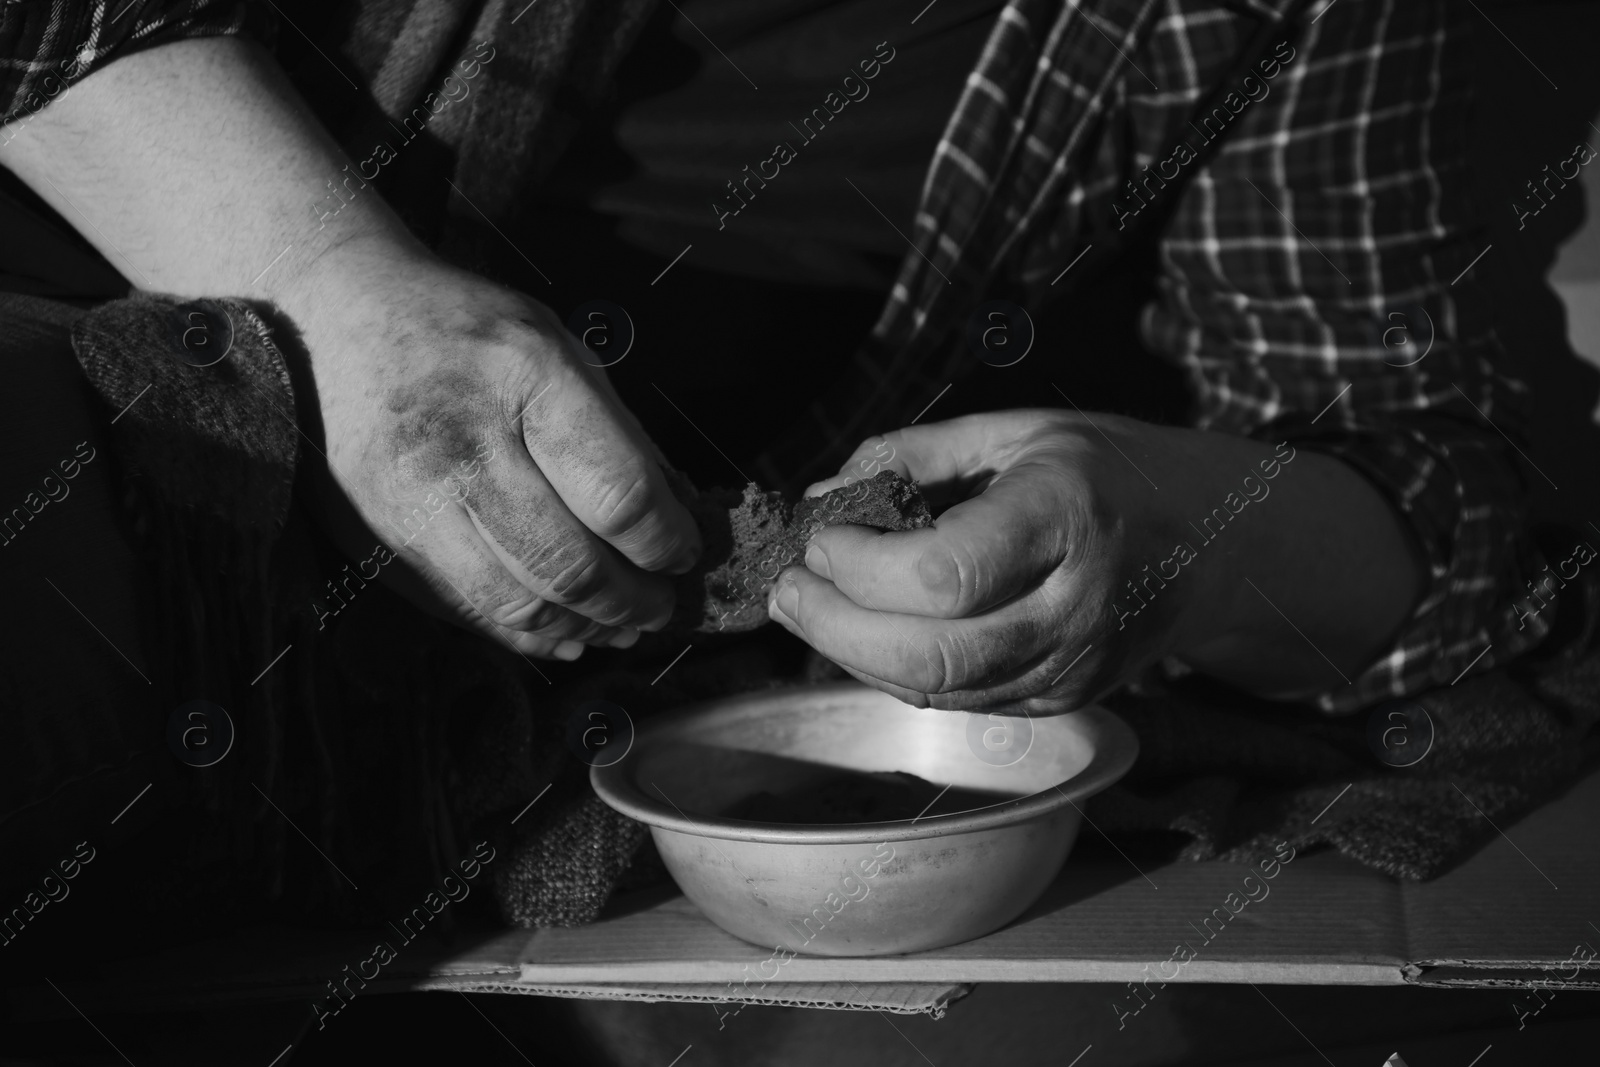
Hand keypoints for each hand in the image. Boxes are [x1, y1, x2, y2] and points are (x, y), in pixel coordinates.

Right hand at [289, 236, 701, 659]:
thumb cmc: (465, 330)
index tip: (685, 553)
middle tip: (661, 607)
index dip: (666, 541)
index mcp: (525, 377)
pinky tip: (563, 630)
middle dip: (633, 602)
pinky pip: (465, 610)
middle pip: (569, 564)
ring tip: (619, 626)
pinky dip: (525, 633)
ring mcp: (411, 498)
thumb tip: (676, 518)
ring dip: (583, 629)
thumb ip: (617, 433)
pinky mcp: (376, 537)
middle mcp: (462, 442)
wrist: (334, 319)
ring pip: (516, 603)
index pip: (619, 494)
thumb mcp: (557, 346)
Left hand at [766, 411, 1157, 710]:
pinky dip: (893, 672)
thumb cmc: (1107, 471)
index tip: (817, 535)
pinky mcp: (1061, 702)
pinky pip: (956, 702)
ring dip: (850, 655)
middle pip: (929, 654)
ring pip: (935, 691)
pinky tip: (863, 631)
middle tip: (785, 588)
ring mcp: (1071, 667)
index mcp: (1067, 518)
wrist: (1215, 544)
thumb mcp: (1017, 430)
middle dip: (833, 626)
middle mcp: (1074, 606)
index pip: (945, 573)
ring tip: (804, 607)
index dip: (860, 566)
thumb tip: (823, 493)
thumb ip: (915, 455)